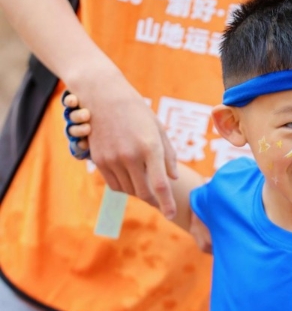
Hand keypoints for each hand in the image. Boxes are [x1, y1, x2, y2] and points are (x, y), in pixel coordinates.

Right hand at [66, 80, 178, 217]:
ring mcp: (112, 159)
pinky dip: (123, 185)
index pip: (160, 185)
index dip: (167, 203)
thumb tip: (172, 178)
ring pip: (128, 190)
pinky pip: (114, 184)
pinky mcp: (99, 160)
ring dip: (138, 190)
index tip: (171, 215)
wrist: (103, 96)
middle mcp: (130, 156)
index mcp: (150, 147)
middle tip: (159, 201)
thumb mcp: (158, 129)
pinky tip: (129, 176)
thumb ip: (168, 155)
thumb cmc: (136, 111)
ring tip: (143, 179)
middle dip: (153, 200)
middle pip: (143, 192)